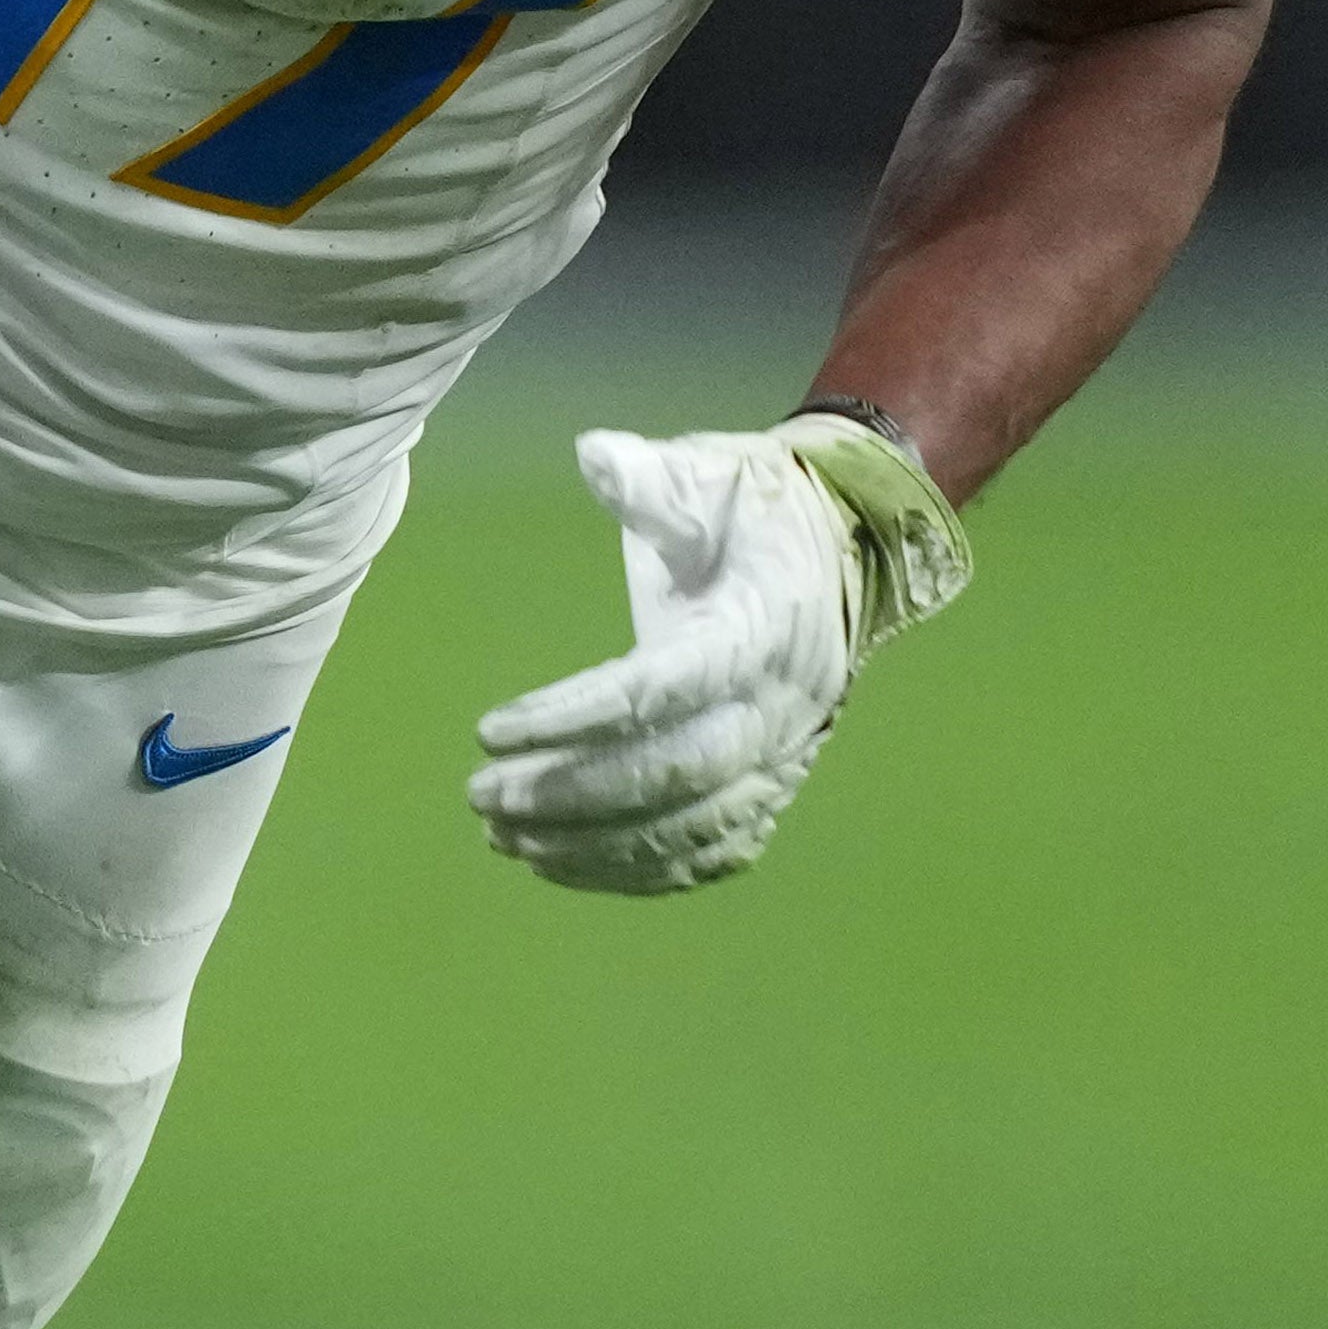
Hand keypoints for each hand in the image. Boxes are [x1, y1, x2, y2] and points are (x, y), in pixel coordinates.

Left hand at [467, 411, 976, 896]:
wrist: (846, 551)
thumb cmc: (758, 508)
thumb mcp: (708, 473)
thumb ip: (649, 475)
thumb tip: (594, 456)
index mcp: (762, 624)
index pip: (661, 688)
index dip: (574, 717)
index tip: (491, 730)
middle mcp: (781, 705)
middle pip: (673, 774)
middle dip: (570, 796)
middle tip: (481, 796)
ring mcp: (785, 757)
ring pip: (687, 828)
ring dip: (590, 845)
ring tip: (502, 836)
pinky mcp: (775, 789)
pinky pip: (708, 853)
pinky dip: (635, 872)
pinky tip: (560, 864)